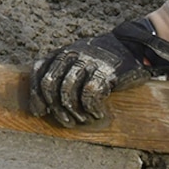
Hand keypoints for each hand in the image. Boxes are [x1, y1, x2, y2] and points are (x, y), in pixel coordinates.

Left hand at [28, 18, 168, 126]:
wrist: (133, 46)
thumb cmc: (103, 60)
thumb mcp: (78, 59)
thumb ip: (63, 72)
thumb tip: (47, 102)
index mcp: (61, 52)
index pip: (38, 72)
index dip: (35, 95)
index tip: (40, 112)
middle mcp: (71, 55)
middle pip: (50, 84)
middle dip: (55, 107)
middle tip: (66, 121)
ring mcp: (87, 62)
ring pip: (67, 92)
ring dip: (74, 112)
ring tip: (84, 119)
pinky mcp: (105, 71)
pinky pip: (90, 95)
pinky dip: (92, 109)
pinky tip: (98, 114)